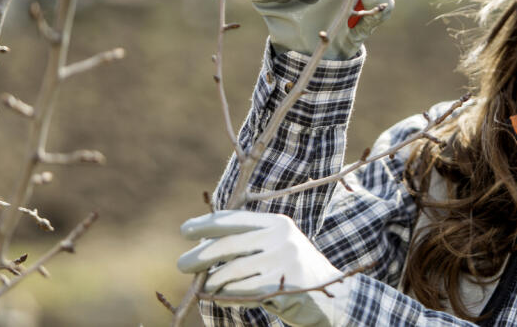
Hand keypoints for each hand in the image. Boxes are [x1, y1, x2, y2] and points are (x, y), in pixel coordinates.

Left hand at [177, 210, 352, 325]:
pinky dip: (226, 295)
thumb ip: (250, 241)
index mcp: (278, 223)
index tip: (185, 231)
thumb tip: (202, 244)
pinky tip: (220, 296)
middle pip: (229, 244)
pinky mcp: (284, 284)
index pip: (235, 219)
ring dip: (212, 281)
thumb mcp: (278, 247)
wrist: (334, 296)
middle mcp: (282, 237)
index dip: (207, 224)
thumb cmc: (295, 271)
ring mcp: (285, 260)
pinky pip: (243, 291)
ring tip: (204, 287)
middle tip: (182, 264)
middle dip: (201, 255)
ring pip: (233, 271)